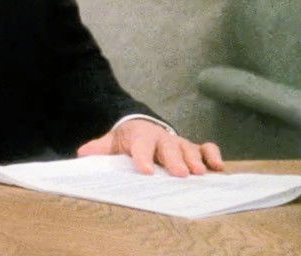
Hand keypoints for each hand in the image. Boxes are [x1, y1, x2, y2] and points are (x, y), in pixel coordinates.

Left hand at [76, 119, 224, 176]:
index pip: (140, 146)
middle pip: (169, 148)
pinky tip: (218, 167)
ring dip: (195, 159)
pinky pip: (206, 148)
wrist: (142, 126)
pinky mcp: (193, 148)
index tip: (145, 171)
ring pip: (189, 148)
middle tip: (180, 174)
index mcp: (140, 137)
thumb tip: (82, 154)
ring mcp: (179, 143)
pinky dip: (213, 155)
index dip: (142, 158)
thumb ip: (100, 148)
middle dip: (175, 160)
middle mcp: (162, 139)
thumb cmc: (128, 140)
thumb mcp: (112, 142)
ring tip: (199, 172)